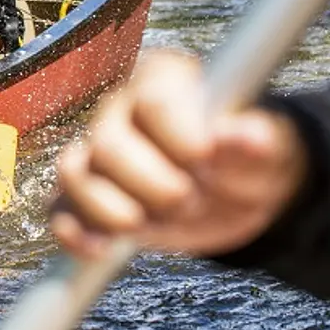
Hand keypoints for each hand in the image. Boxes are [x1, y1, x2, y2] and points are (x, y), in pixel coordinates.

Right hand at [48, 49, 308, 259]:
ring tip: (151, 222)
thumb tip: (249, 136)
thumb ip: (257, 139)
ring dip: (113, 210)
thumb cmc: (249, 157)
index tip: (206, 161)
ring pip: (74, 172)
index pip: (153, 102)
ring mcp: (97, 152)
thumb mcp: (269, 147)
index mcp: (163, 79)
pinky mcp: (88, 196)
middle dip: (154, 185)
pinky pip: (59, 209)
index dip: (181, 139)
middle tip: (191, 199)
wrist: (237, 193)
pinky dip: (76, 233)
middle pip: (108, 143)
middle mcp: (120, 109)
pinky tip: (104, 250)